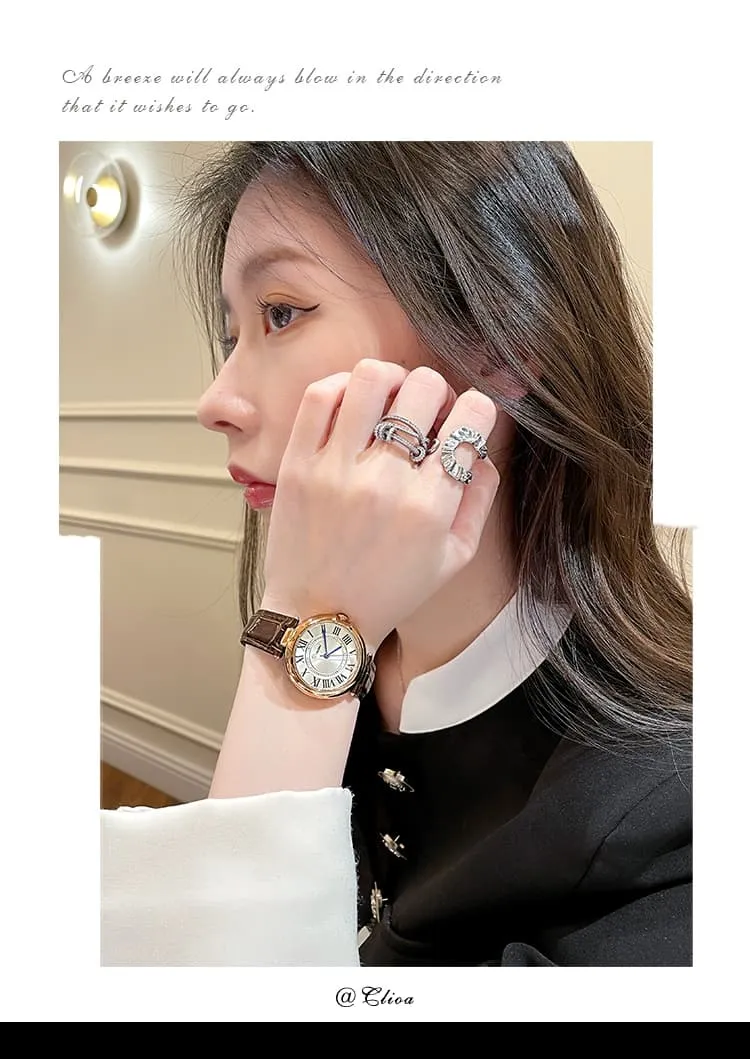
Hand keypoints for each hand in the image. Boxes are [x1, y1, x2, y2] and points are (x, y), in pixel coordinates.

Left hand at [261, 360, 499, 652]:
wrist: (320, 621)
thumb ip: (479, 500)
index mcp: (431, 506)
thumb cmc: (389, 592)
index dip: (476, 408)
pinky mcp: (297, 465)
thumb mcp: (454, 559)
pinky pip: (320, 397)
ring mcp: (336, 469)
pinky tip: (353, 403)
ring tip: (390, 399)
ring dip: (391, 379)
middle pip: (425, 388)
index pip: (472, 417)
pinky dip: (342, 385)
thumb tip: (481, 449)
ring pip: (371, 379)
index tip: (464, 419)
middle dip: (436, 391)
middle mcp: (385, 481)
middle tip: (426, 412)